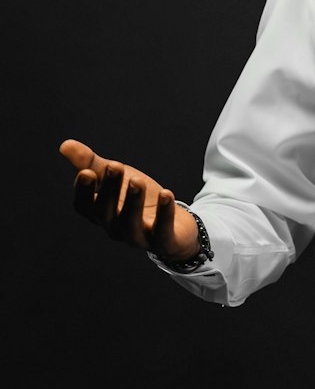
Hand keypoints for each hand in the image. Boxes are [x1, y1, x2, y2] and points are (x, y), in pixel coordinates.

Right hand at [59, 138, 198, 260]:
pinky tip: (166, 193)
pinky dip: (164, 214)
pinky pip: (162, 233)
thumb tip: (64, 145)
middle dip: (109, 190)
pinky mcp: (164, 243)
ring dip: (132, 202)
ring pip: (130, 225)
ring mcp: (139, 238)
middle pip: (105, 213)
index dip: (83, 191)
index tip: (87, 171)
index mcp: (101, 213)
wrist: (176, 224)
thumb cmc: (138, 197)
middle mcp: (116, 228)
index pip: (84, 206)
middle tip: (115, 166)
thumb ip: (91, 163)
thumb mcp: (116, 177)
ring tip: (137, 181)